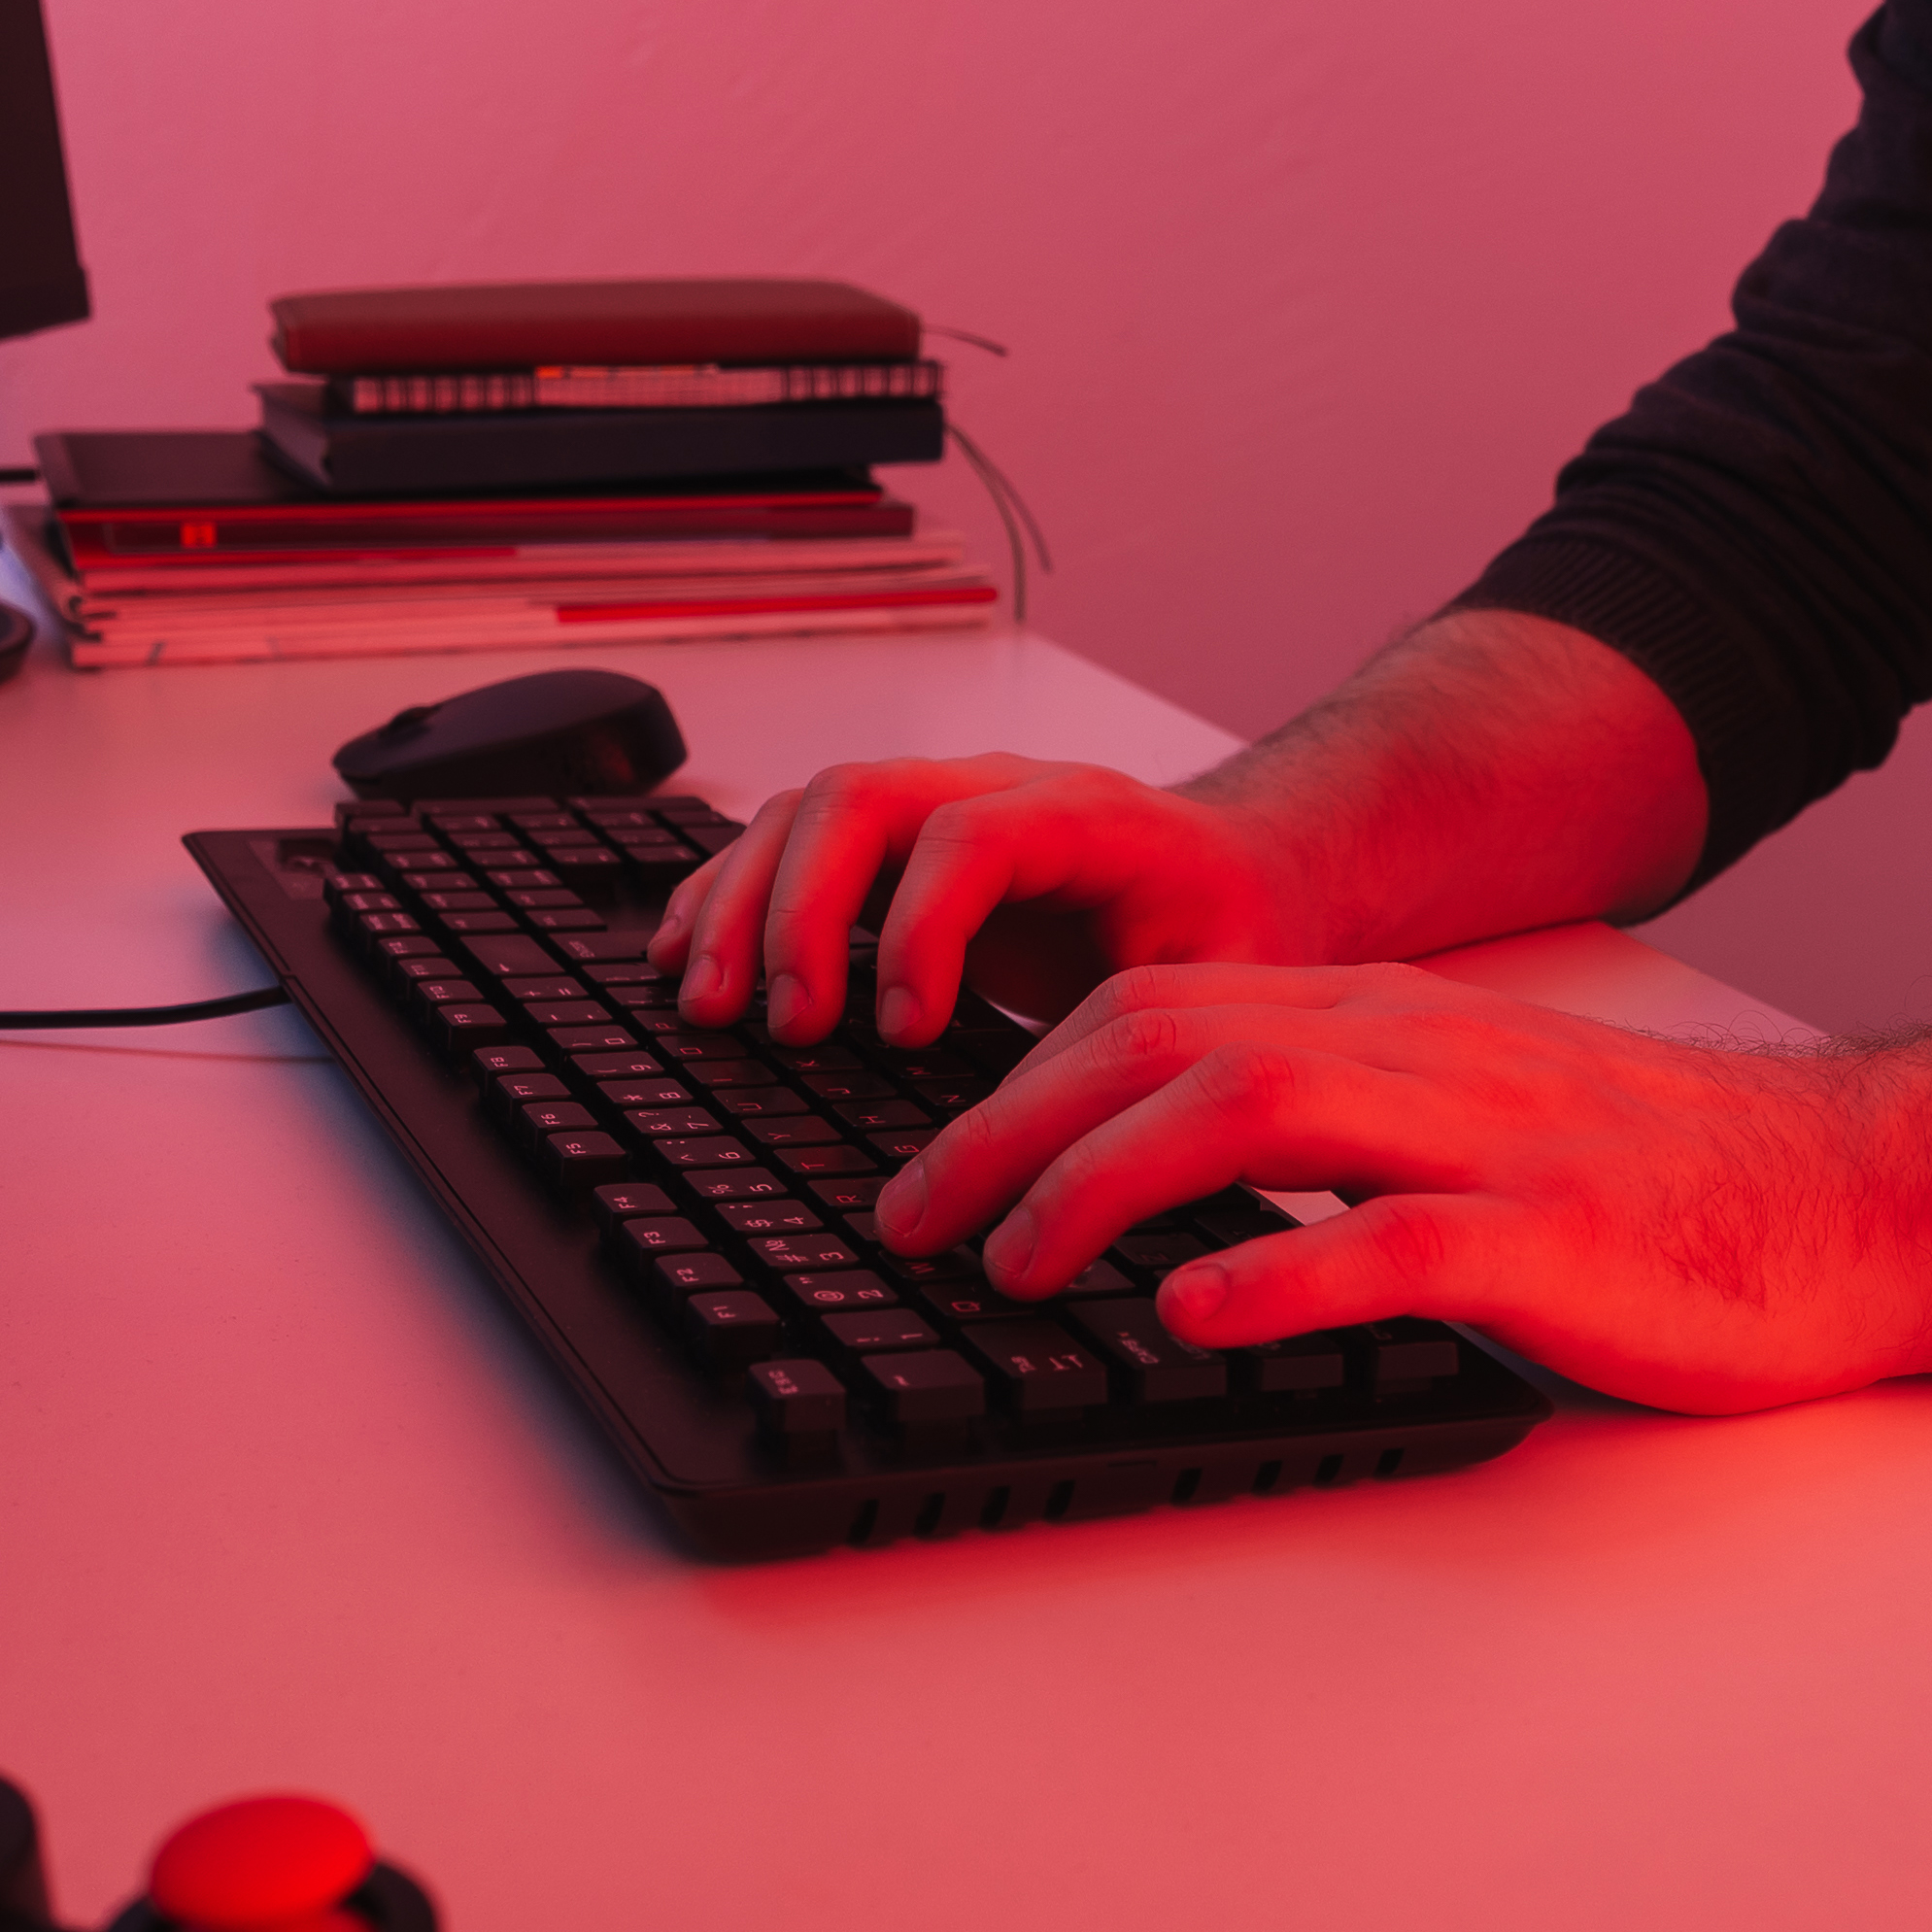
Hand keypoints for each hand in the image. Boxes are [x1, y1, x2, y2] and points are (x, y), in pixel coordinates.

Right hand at [651, 755, 1318, 1047]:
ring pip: (809, 811)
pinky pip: (790, 840)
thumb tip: (1059, 1143)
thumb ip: (1145, 1041)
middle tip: (783, 1027)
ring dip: (744, 903)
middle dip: (799, 911)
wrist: (1246, 873)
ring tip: (711, 1007)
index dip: (920, 928)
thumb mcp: (1220, 988)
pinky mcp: (898, 845)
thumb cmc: (1233, 934)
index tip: (902, 1032)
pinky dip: (727, 893)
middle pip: (862, 798)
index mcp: (1087, 816)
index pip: (971, 836)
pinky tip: (685, 959)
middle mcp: (998, 788)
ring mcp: (939, 806)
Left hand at [860, 962, 1931, 1413]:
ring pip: (1254, 1111)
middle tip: (916, 1222)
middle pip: (1169, 1041)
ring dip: (1104, 1187)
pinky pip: (1396, 1242)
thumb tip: (1169, 1208)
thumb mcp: (1470, 1131)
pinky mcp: (1557, 1241)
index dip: (1019, 1081)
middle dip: (1014, 1126)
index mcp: (1388, 1030)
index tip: (927, 1168)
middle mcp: (1418, 1059)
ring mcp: (1487, 1144)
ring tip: (1015, 1265)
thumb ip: (1336, 1143)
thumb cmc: (1664, 1186)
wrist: (1859, 1197)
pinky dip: (1279, 1273)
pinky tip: (1196, 1314)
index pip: (1159, 1010)